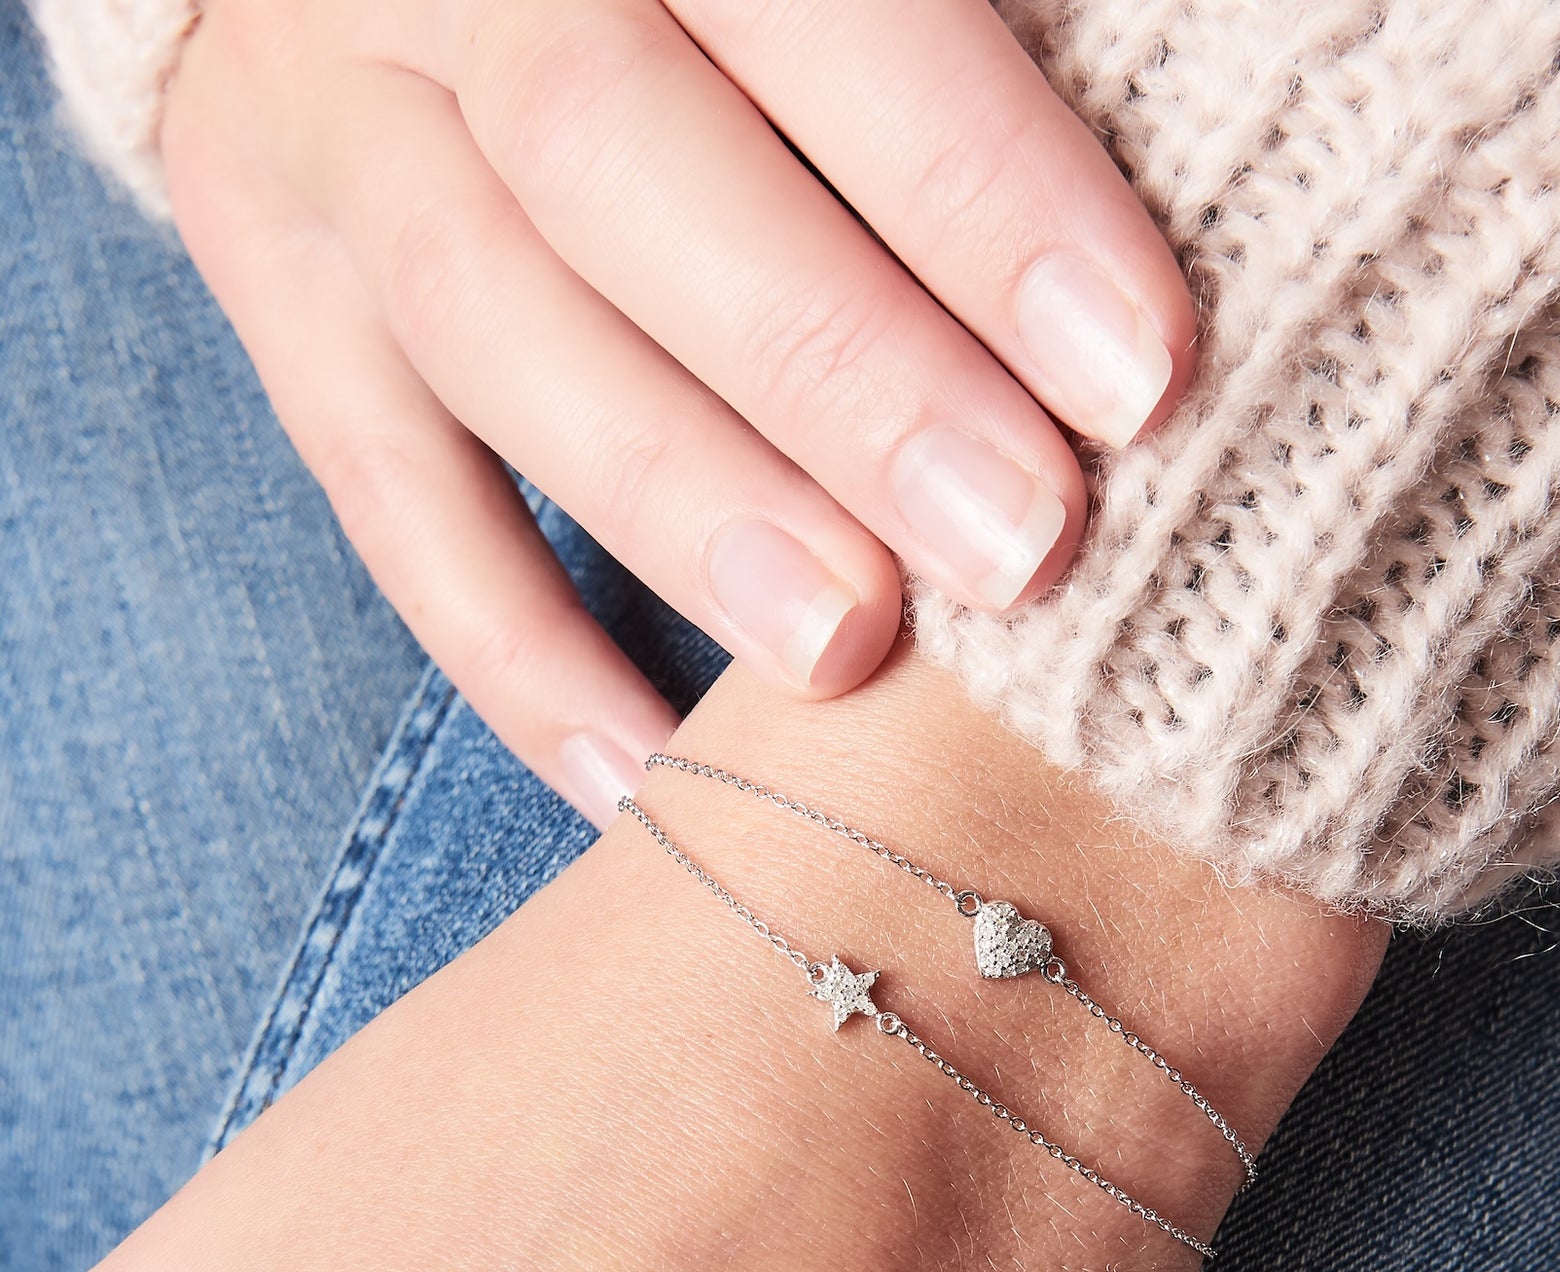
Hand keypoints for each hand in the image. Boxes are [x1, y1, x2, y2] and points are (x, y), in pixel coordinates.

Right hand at [155, 0, 1195, 824]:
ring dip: (682, 512)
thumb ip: (964, 59)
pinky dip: (514, 652)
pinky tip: (648, 783)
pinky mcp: (272, 284)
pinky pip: (381, 495)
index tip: (1138, 378)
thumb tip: (1166, 202)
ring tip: (846, 662)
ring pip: (493, 329)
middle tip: (1017, 549)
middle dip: (834, 371)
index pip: (807, 2)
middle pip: (617, 163)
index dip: (972, 188)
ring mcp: (324, 134)